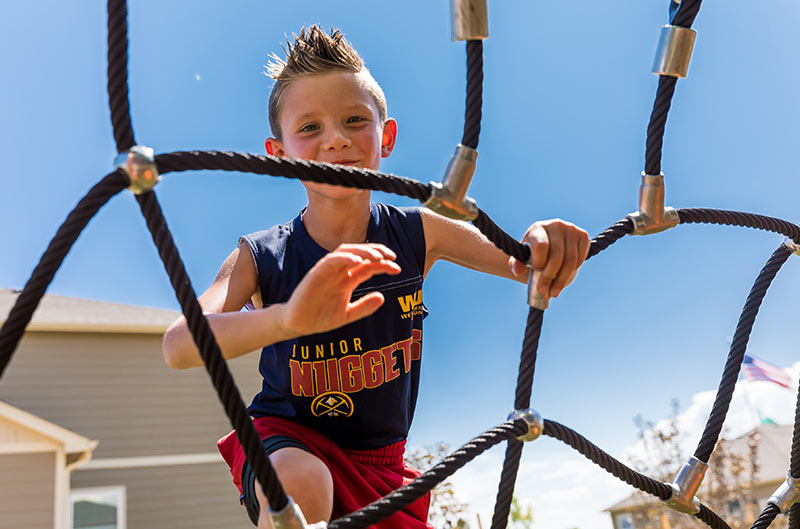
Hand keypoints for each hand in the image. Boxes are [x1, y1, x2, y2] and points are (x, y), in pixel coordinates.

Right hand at [278, 243, 400, 336]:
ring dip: (363, 251)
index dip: (384, 264)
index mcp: (347, 279)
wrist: (297, 324)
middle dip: (377, 252)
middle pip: (360, 254)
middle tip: (392, 256)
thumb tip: (382, 297)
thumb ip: (364, 307)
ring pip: (346, 252)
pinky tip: (357, 261)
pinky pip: (330, 260)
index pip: (368, 266)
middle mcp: (339, 272)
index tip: (397, 268)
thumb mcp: (347, 315)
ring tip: (377, 256)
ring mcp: (327, 271)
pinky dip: (344, 258)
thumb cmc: (320, 318)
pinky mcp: (316, 273)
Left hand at [508, 219, 589, 297]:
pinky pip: (580, 258)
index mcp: (537, 228)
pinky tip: (563, 278)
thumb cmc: (532, 253)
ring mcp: (571, 229)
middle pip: (557, 257)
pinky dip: (572, 271)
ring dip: (562, 279)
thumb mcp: (521, 258)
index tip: (536, 271)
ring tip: (554, 292)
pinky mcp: (582, 235)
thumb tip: (517, 271)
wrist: (548, 246)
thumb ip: (516, 264)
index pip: (541, 246)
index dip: (539, 262)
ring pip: (570, 260)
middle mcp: (556, 225)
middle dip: (549, 277)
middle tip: (543, 290)